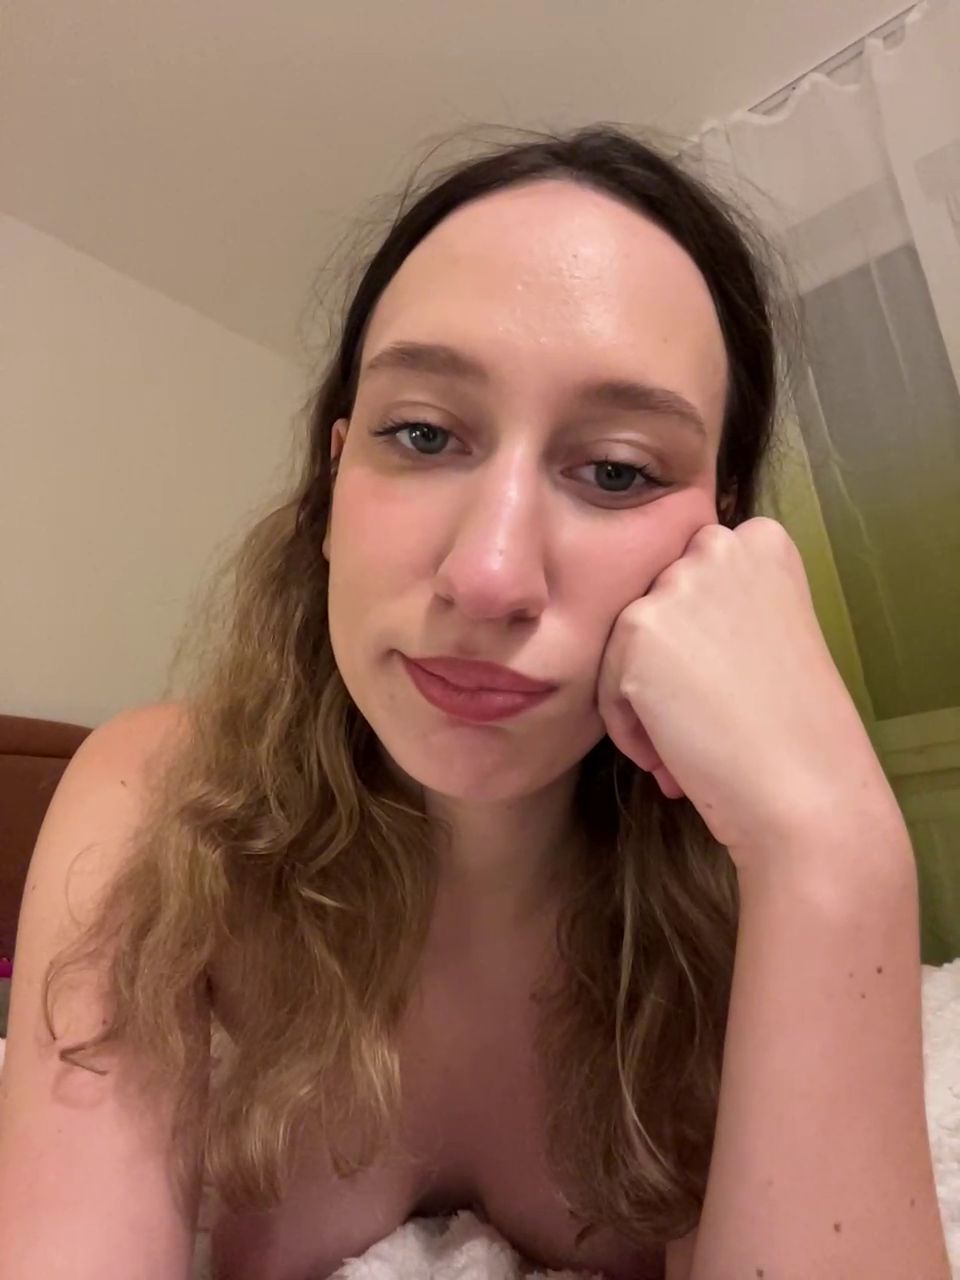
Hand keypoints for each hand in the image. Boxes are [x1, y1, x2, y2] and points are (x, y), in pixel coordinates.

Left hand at [596, 517, 898, 875]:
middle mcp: (718, 546)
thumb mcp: (768, 634)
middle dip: (668, 670)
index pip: (688, 580)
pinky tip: (674, 759)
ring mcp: (676, 585)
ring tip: (693, 748)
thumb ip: (716, 608)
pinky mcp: (638, 630)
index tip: (729, 687)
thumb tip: (651, 624)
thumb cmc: (794, 729)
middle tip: (709, 722)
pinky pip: (605, 685)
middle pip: (654, 610)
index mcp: (760, 540)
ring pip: (625, 650)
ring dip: (645, 704)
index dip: (698, 644)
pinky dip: (629, 730)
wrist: (807, 790)